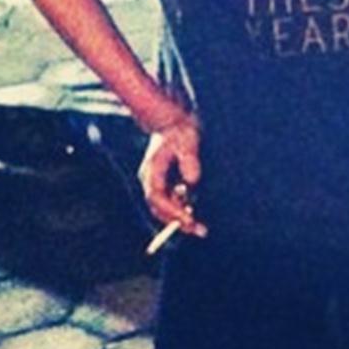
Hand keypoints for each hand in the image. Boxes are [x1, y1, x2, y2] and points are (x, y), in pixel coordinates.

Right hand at [138, 112, 206, 236]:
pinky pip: (170, 199)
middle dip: (177, 221)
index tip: (189, 220)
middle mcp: (150, 179)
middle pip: (160, 207)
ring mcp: (156, 180)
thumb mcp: (188, 141)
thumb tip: (192, 181)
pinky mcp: (164, 179)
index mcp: (152, 171)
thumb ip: (190, 161)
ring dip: (179, 215)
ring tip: (197, 225)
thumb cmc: (180, 128)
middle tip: (197, 230)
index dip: (173, 212)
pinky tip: (193, 209)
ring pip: (164, 205)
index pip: (158, 198)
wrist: (173, 117)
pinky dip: (181, 206)